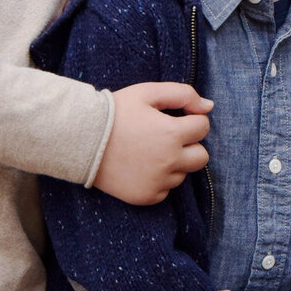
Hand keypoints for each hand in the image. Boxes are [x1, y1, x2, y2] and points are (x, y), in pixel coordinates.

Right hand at [94, 82, 212, 203]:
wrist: (81, 140)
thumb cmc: (115, 112)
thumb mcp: (147, 92)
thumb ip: (183, 94)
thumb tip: (209, 106)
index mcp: (172, 134)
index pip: (203, 127)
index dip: (192, 118)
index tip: (176, 117)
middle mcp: (169, 162)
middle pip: (202, 157)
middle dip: (191, 144)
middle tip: (168, 136)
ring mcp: (158, 182)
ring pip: (183, 174)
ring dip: (174, 162)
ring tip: (149, 150)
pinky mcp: (146, 197)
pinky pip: (166, 190)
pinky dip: (159, 179)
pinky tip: (142, 166)